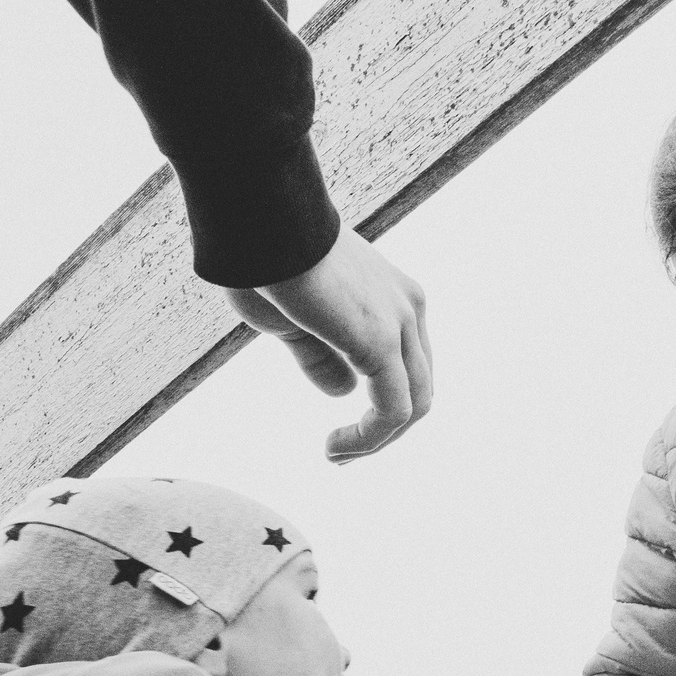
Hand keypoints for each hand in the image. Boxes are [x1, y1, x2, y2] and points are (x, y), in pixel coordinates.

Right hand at [223, 228, 432, 460]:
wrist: (258, 219)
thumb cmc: (264, 260)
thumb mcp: (292, 320)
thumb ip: (321, 356)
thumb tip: (343, 392)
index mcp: (394, 294)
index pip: (406, 363)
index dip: (380, 403)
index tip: (340, 425)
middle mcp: (409, 306)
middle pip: (418, 386)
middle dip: (384, 427)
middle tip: (341, 452)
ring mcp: (400, 321)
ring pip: (412, 403)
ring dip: (378, 440)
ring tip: (337, 456)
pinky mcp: (381, 340)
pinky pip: (392, 409)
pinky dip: (370, 438)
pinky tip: (336, 449)